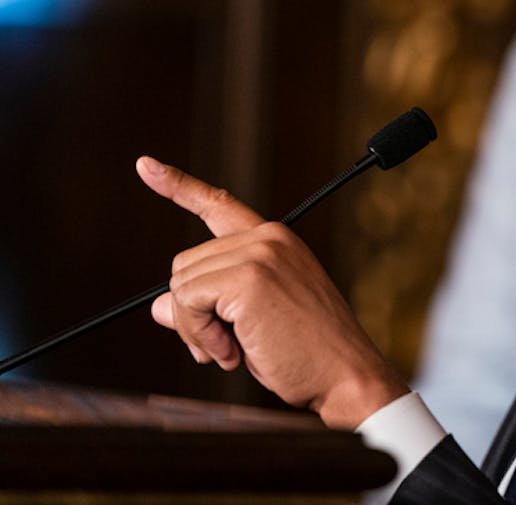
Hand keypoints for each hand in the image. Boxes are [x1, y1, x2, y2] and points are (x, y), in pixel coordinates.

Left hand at [139, 156, 408, 428]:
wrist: (345, 374)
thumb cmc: (306, 354)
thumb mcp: (251, 323)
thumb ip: (210, 304)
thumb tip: (160, 306)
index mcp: (275, 242)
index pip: (219, 207)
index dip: (179, 187)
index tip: (146, 166)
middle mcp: (269, 238)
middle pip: (185, 265)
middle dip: (192, 313)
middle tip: (225, 347)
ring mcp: (260, 254)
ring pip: (181, 285)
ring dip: (195, 329)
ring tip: (233, 351)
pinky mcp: (249, 277)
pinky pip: (188, 301)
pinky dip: (198, 334)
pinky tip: (232, 351)